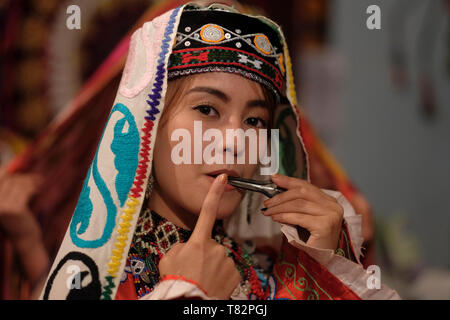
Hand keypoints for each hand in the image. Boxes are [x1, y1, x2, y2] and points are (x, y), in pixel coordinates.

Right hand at [0, 168, 41, 242]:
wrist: (24, 237)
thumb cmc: (16, 217)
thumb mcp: (8, 200)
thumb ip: (7, 186)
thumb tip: (8, 166)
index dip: (4, 170)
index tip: (14, 166)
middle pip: (8, 179)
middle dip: (23, 178)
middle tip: (37, 179)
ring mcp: (2, 206)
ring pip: (18, 184)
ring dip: (30, 182)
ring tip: (38, 185)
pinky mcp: (15, 209)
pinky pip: (26, 191)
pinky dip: (33, 188)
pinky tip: (37, 191)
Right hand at [158, 173, 241, 298]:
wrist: (188, 301)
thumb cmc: (176, 281)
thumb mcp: (169, 258)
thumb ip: (181, 246)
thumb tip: (190, 247)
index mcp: (198, 241)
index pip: (207, 211)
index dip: (214, 193)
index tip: (222, 178)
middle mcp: (215, 248)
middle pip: (210, 245)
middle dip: (203, 254)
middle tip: (193, 269)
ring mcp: (226, 261)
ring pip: (219, 259)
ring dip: (211, 267)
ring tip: (200, 278)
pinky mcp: (235, 274)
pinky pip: (227, 270)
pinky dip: (221, 276)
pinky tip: (212, 284)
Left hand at [262, 174, 343, 250]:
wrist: (322, 262)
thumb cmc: (312, 241)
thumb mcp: (305, 218)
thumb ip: (296, 205)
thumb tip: (276, 195)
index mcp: (329, 201)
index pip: (307, 186)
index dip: (289, 181)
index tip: (274, 178)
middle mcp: (333, 206)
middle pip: (302, 192)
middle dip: (281, 195)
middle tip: (267, 202)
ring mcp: (331, 215)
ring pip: (299, 204)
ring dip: (280, 207)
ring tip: (268, 211)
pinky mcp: (325, 226)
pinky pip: (299, 217)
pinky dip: (284, 216)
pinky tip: (275, 218)